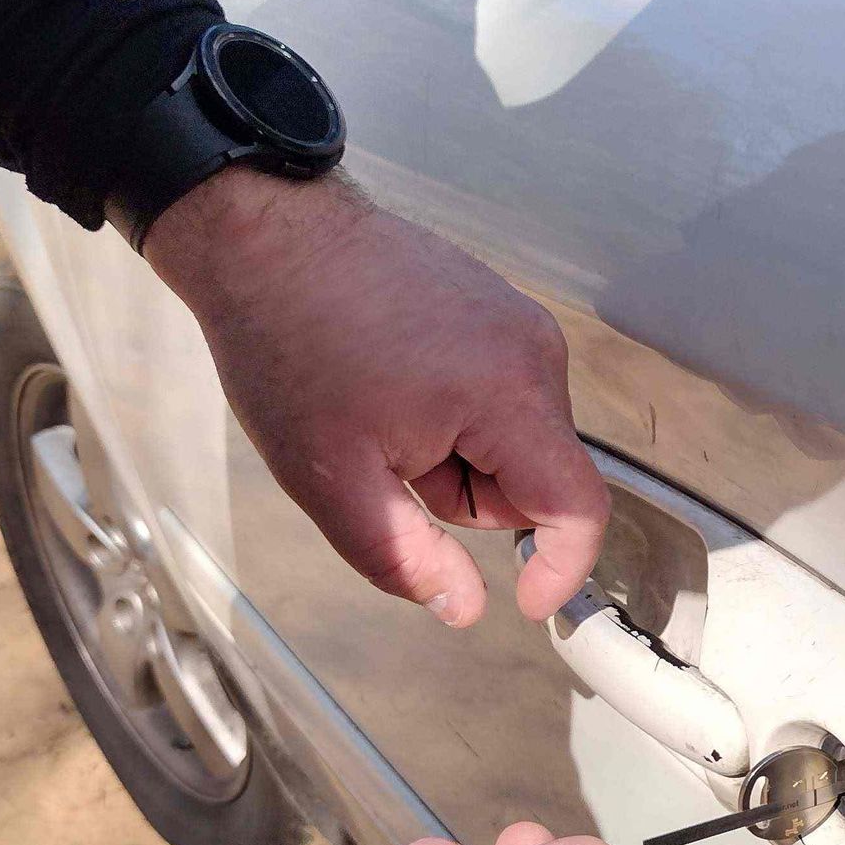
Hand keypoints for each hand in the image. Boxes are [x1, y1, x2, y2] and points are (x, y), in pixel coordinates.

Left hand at [143, 167, 609, 626]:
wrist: (265, 236)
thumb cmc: (289, 342)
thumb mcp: (334, 481)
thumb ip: (407, 559)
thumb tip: (464, 609)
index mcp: (508, 395)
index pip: (579, 507)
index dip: (560, 569)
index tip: (527, 601)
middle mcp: (534, 351)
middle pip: (540, 476)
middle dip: (470, 495)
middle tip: (388, 461)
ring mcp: (519, 322)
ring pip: (517, 439)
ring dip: (459, 453)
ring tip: (382, 412)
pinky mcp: (499, 308)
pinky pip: (502, 395)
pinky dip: (456, 412)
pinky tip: (391, 381)